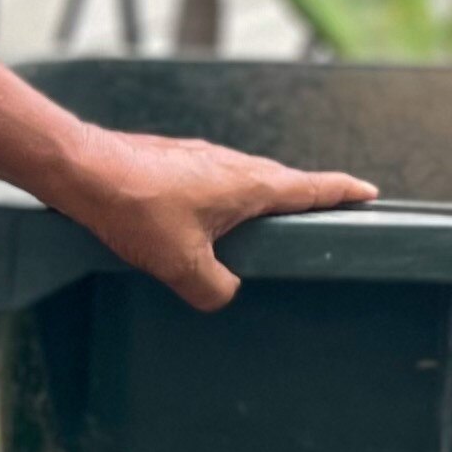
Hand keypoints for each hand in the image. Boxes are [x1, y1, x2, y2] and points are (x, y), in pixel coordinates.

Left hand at [52, 122, 376, 308]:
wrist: (82, 169)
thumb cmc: (135, 209)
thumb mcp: (182, 265)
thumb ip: (215, 288)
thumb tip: (224, 293)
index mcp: (250, 185)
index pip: (311, 188)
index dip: (343, 192)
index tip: (369, 193)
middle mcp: (232, 164)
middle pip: (282, 183)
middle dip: (306, 199)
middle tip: (326, 214)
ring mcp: (201, 158)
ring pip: (245, 182)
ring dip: (261, 200)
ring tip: (266, 226)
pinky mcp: (174, 161)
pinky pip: (214, 182)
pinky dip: (225, 199)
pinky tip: (207, 220)